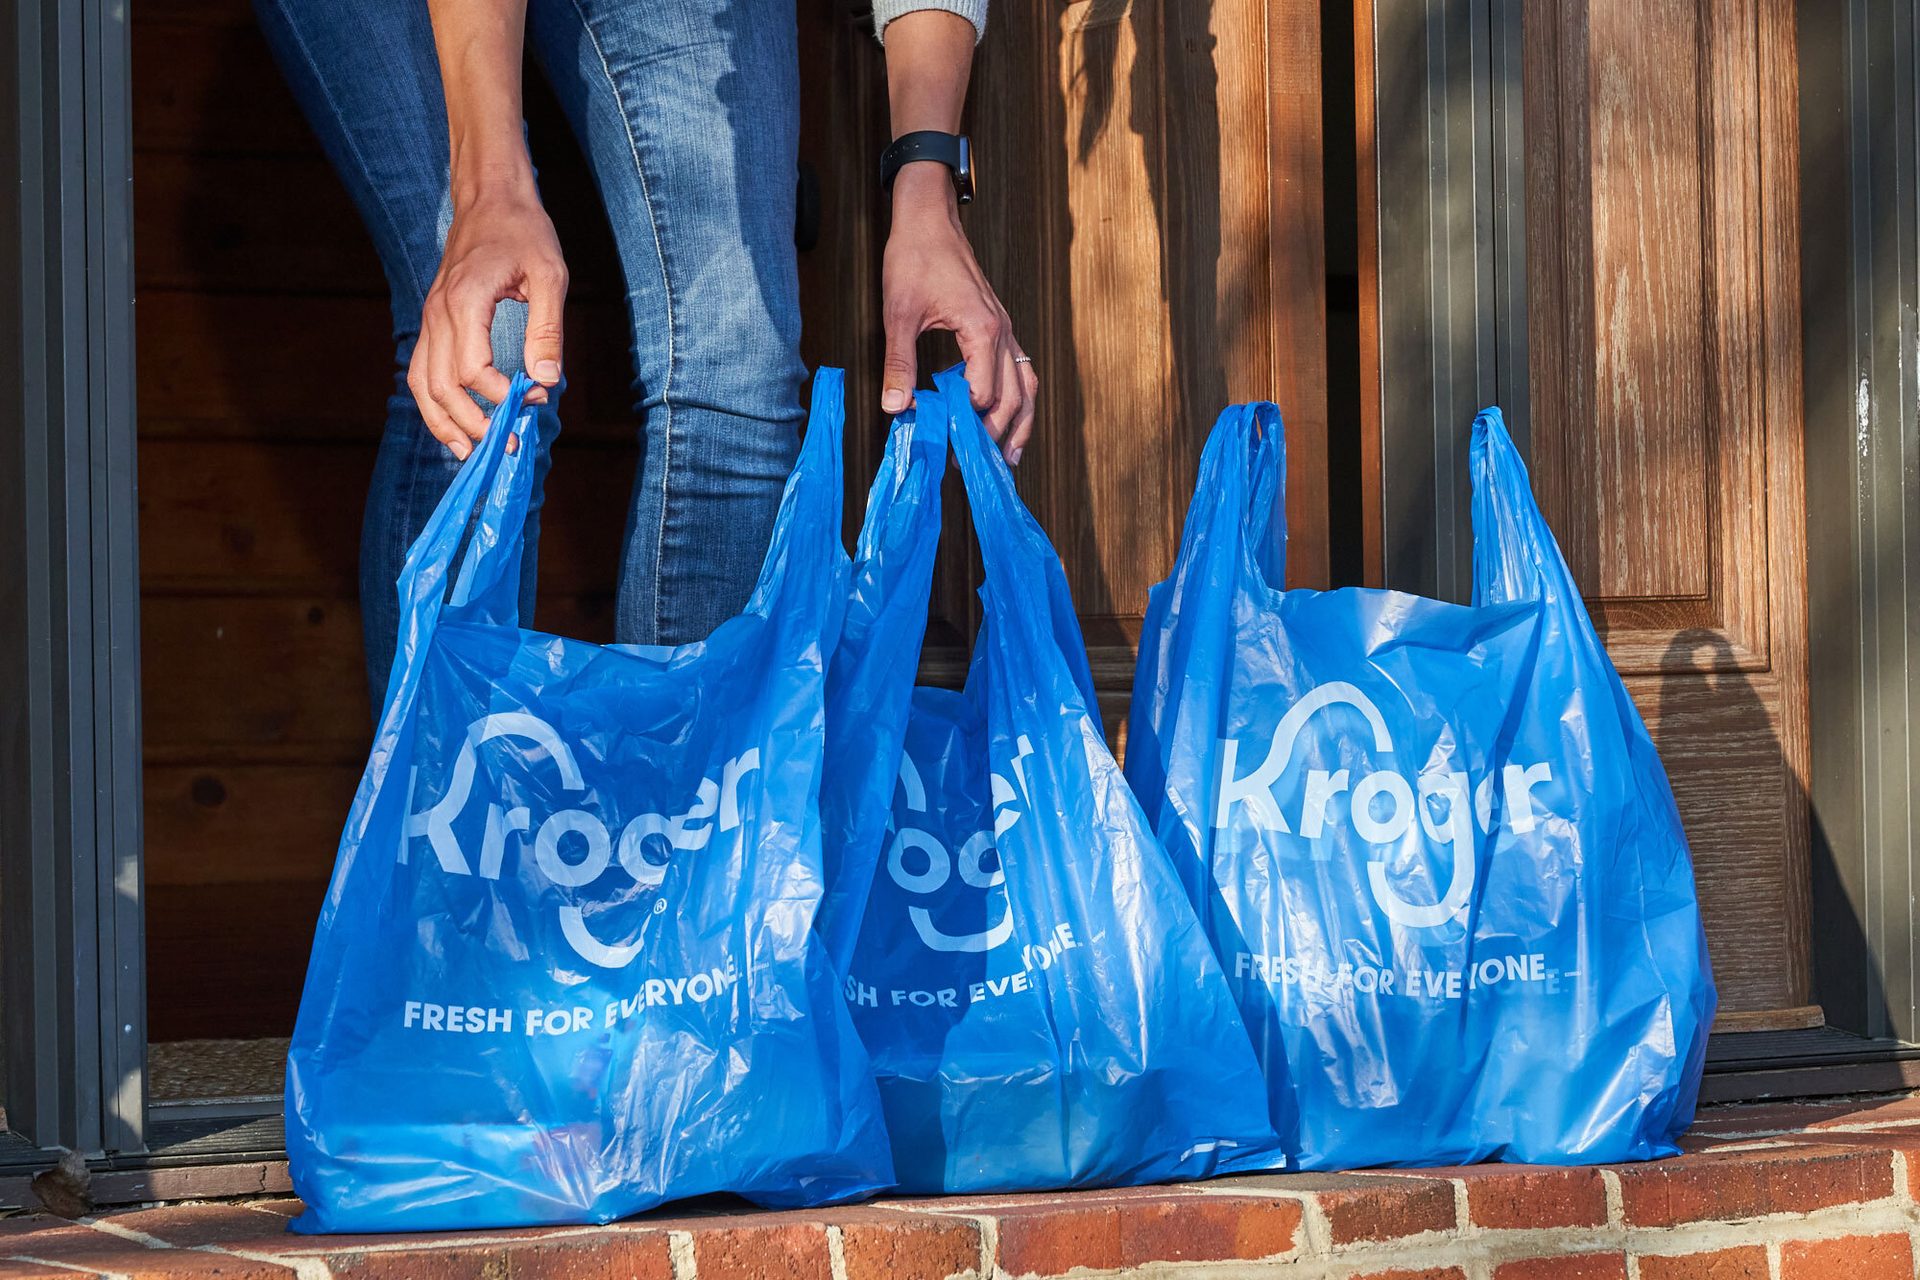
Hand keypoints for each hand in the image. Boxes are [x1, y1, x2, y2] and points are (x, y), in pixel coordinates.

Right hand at [408, 183, 566, 458]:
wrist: (490, 198)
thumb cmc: (524, 232)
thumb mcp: (550, 274)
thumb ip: (548, 329)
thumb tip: (545, 380)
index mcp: (465, 301)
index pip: (472, 369)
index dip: (502, 395)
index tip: (535, 399)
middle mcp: (438, 314)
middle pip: (442, 387)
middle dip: (474, 422)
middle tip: (510, 444)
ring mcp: (429, 319)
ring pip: (422, 385)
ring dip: (444, 423)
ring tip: (471, 452)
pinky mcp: (432, 322)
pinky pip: (421, 371)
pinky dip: (433, 404)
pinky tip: (454, 426)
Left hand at [881, 164, 1035, 464]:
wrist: (929, 217)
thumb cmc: (915, 256)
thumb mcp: (899, 312)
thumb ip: (899, 363)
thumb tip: (895, 408)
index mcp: (982, 329)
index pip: (983, 393)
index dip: (965, 423)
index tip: (944, 444)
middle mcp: (1002, 331)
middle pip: (1014, 396)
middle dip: (997, 434)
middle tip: (976, 466)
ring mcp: (1005, 328)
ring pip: (1027, 384)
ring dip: (1020, 422)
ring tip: (1011, 457)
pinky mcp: (999, 325)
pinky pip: (1020, 369)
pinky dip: (1017, 398)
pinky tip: (1007, 417)